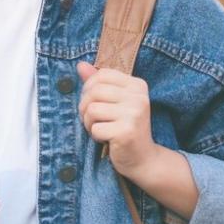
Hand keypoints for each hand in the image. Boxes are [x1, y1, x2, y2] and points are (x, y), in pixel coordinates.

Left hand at [76, 60, 160, 178]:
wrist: (143, 158)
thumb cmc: (125, 127)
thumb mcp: (114, 102)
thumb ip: (98, 83)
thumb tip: (80, 65)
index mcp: (137, 85)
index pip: (102, 75)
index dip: (89, 88)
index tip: (93, 102)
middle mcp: (139, 97)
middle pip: (94, 91)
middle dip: (85, 107)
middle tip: (92, 119)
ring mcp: (134, 114)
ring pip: (92, 109)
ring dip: (89, 123)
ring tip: (100, 129)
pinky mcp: (126, 132)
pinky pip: (95, 128)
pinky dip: (96, 136)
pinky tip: (107, 139)